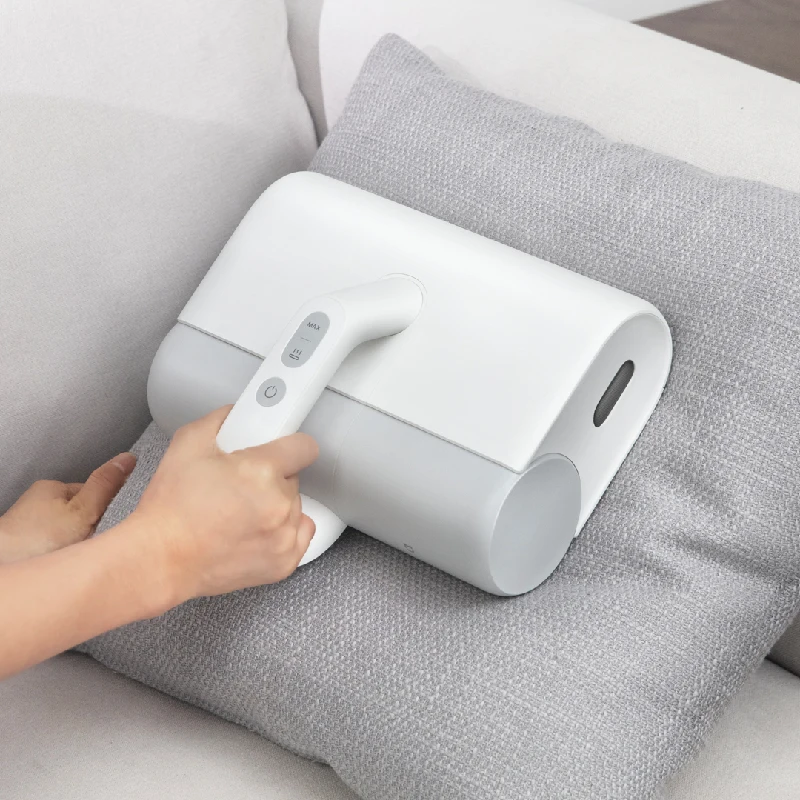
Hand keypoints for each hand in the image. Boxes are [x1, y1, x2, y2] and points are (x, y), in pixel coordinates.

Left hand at [0, 454, 136, 563]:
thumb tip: (126, 459)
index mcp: (51, 487)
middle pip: (79, 512)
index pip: (92, 489)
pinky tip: (66, 565)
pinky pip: (55, 550)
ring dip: (77, 544)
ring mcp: (30, 528)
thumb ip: (105, 487)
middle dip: (92, 527)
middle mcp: (37, 504)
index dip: (109, 504)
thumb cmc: (37, 541)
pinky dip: (63, 557)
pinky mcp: (26, 550)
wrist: (4, 571)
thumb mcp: (84, 510)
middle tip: (99, 541)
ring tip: (81, 556)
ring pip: (67, 533)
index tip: (119, 517)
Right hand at [130, 406, 318, 605]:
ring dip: (275, 505)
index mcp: (261, 471)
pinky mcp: (284, 561)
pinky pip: (300, 534)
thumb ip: (221, 419)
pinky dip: (284, 530)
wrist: (160, 559)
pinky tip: (257, 529)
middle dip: (272, 477)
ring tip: (240, 512)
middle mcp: (279, 504)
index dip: (290, 444)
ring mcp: (283, 536)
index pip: (304, 446)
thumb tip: (239, 413)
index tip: (282, 449)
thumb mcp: (187, 444)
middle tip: (240, 484)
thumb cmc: (170, 509)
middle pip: (294, 478)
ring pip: (295, 506)